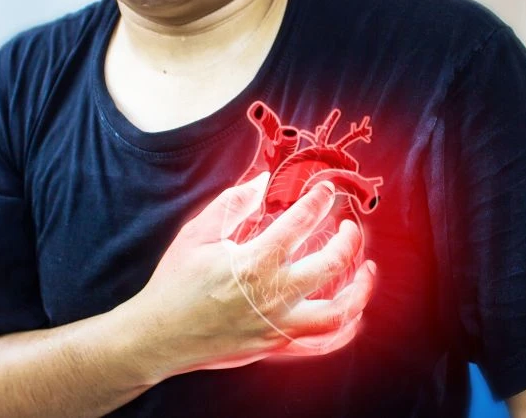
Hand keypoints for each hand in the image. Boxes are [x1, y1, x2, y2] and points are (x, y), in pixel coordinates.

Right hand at [135, 172, 376, 376]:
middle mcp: (272, 295)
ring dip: (360, 289)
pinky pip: (322, 342)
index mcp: (253, 262)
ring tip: (366, 269)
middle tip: (349, 226)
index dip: (318, 201)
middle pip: (330, 264)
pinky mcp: (276, 346)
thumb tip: (263, 179)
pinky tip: (351, 311)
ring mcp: (277, 325)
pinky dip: (344, 328)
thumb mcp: (196, 234)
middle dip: (348, 239)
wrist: (159, 335)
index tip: (326, 190)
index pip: (300, 223)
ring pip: (338, 312)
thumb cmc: (176, 282)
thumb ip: (232, 204)